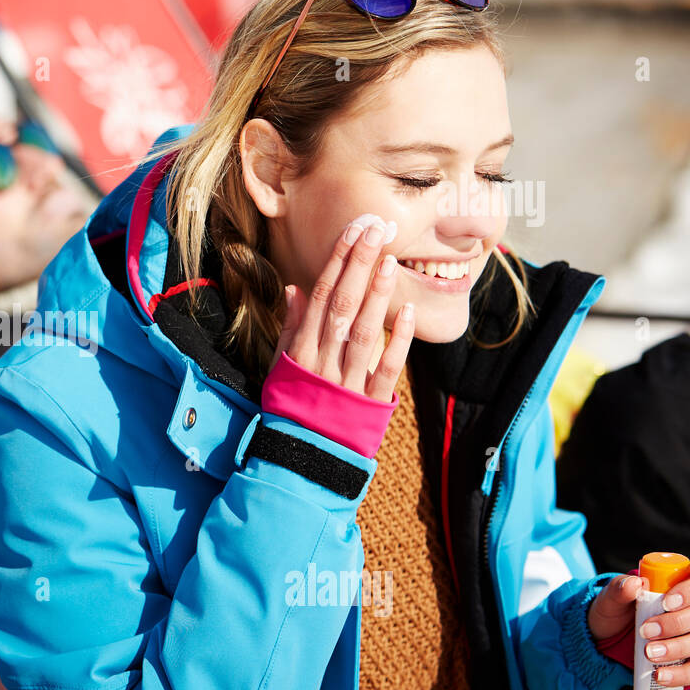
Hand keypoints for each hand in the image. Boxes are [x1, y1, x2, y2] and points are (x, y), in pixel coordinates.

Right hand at [271, 214, 414, 402]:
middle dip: (359, 265)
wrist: (301, 459)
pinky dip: (397, 338)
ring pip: (363, 330)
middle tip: (376, 230)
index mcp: (302, 350)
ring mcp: (347, 381)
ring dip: (377, 293)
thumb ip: (291, 328)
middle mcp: (323, 361)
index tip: (352, 232)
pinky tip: (408, 310)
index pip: (319, 296)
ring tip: (390, 259)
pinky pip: (387, 367)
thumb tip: (296, 289)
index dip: (337, 262)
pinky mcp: (370, 402)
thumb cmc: (290, 407)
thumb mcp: (281, 366)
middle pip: (342, 304)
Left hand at [590, 574, 689, 685]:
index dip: (688, 593)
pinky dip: (681, 674)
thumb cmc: (616, 610)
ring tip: (650, 654)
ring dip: (678, 649)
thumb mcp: (612, 598)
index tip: (667, 603)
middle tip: (646, 631)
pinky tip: (661, 676)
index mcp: (677, 587)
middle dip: (676, 624)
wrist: (610, 637)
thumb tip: (632, 584)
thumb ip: (619, 588)